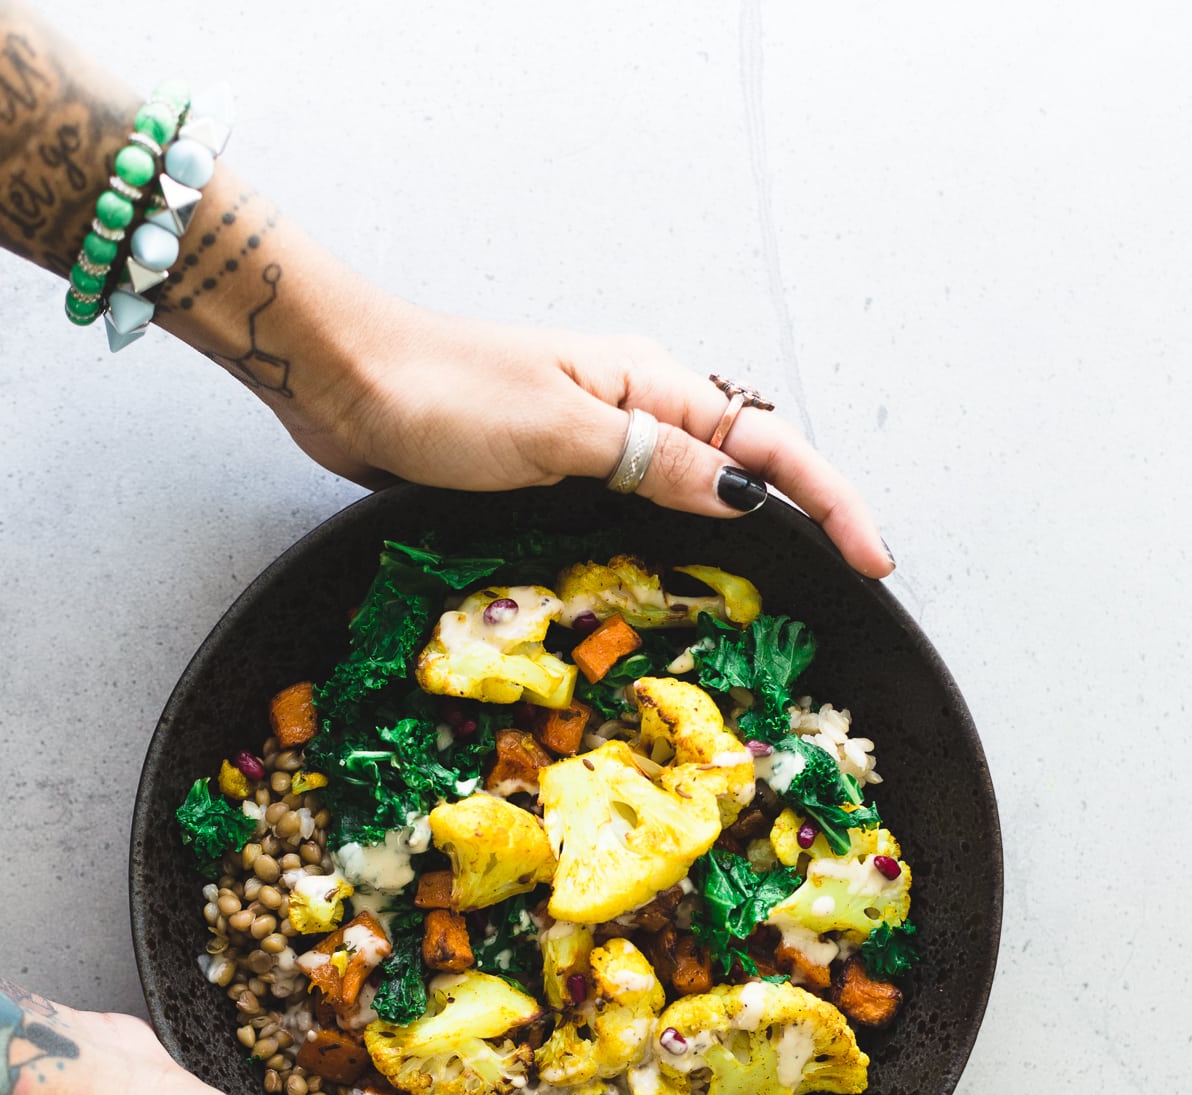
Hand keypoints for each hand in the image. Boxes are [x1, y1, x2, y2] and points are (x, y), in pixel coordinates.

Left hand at [275, 290, 894, 577]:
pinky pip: (644, 508)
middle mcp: (637, 410)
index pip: (769, 448)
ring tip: (799, 591)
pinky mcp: (560, 472)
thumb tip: (745, 495)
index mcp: (651, 384)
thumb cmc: (442, 392)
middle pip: (750, 466)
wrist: (346, 379)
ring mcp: (600, 441)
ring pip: (700, 490)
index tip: (873, 559)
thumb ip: (652, 461)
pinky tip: (691, 577)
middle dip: (810, 517)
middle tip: (852, 582)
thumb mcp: (559, 430)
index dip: (830, 502)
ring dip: (752, 533)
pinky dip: (683, 542)